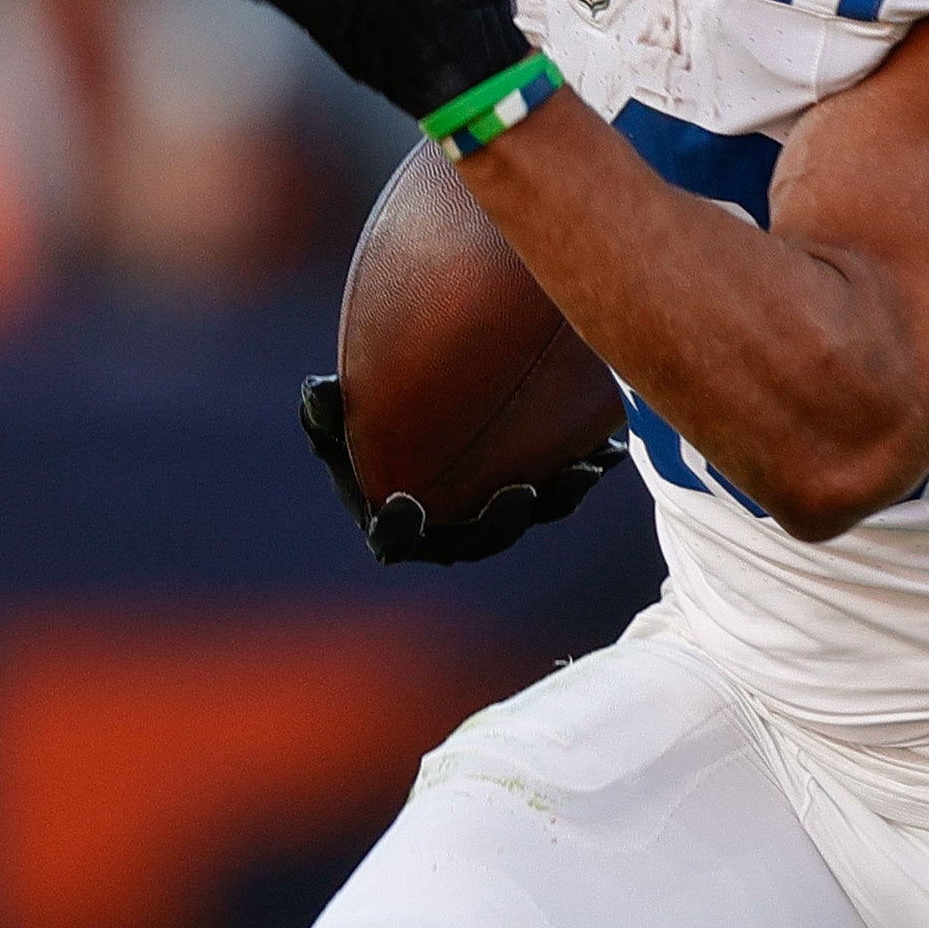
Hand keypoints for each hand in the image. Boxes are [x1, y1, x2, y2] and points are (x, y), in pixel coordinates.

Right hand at [297, 373, 618, 567]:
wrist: (431, 422)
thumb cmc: (370, 423)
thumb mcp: (341, 416)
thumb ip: (326, 411)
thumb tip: (317, 388)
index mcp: (395, 522)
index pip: (391, 539)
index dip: (398, 530)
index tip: (404, 504)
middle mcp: (449, 531)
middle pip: (478, 539)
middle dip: (501, 523)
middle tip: (520, 492)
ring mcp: (495, 517)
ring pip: (530, 519)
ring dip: (557, 498)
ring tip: (582, 472)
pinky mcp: (534, 495)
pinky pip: (561, 490)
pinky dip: (584, 470)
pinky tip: (611, 447)